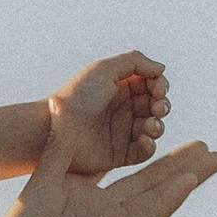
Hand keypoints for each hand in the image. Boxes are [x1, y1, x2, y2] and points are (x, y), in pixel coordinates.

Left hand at [0, 122, 216, 216]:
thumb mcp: (44, 179)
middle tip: (209, 148)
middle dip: (182, 164)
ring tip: (214, 158)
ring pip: (158, 196)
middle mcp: (105, 210)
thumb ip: (60, 143)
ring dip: (186, 177)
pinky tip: (189, 182)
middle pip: (152, 182)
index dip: (151, 152)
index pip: (127, 168)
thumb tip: (59, 102)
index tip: (171, 133)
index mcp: (88, 193)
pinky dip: (168, 199)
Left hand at [45, 50, 168, 177]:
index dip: (160, 86)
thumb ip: (135, 61)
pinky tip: (144, 139)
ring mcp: (123, 133)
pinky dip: (150, 146)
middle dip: (162, 106)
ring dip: (158, 126)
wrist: (54, 129)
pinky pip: (143, 153)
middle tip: (157, 108)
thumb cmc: (76, 97)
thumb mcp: (104, 69)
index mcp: (122, 89)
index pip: (153, 85)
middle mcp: (124, 110)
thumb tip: (161, 68)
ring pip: (154, 130)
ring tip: (150, 125)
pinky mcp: (119, 155)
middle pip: (157, 107)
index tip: (157, 89)